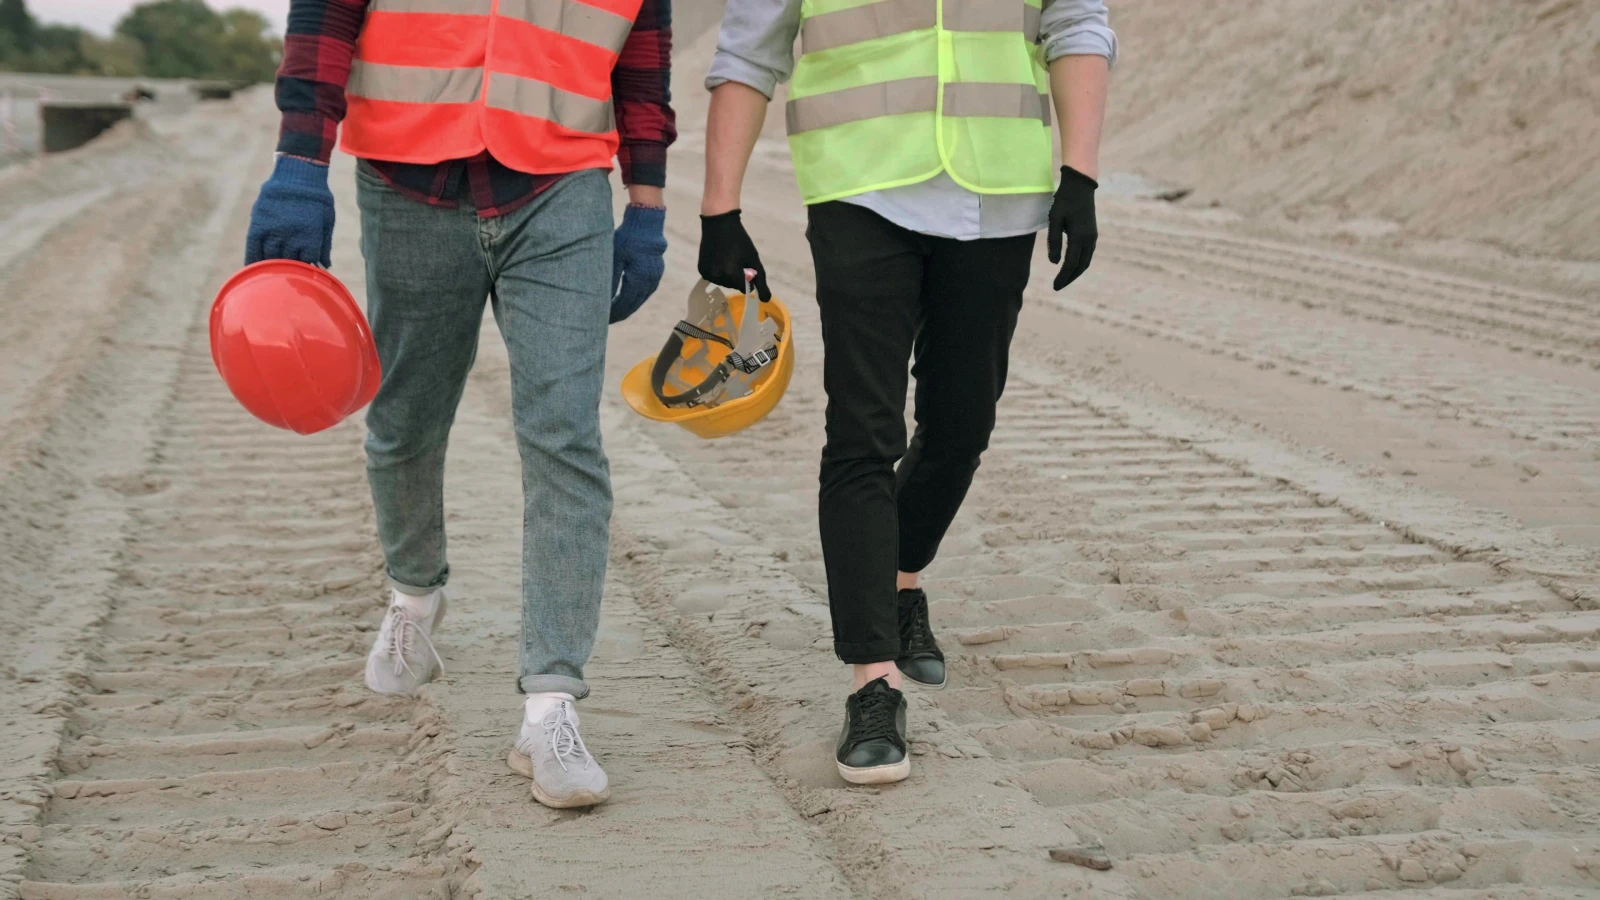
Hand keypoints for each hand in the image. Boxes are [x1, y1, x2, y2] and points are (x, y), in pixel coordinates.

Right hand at [245, 155, 334, 267]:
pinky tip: (254, 269)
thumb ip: (325, 244)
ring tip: (273, 274)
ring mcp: (274, 230)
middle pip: (288, 263)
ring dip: (272, 267)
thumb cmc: (317, 199)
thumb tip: (325, 267)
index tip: (306, 271)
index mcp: (311, 236)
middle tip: (289, 274)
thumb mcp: (327, 221)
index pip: (307, 263)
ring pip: (270, 257)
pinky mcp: (259, 223)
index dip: (307, 268)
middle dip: (290, 269)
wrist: (298, 174)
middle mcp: (291, 236)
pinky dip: (253, 259)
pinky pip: (253, 246)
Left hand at [610, 204, 667, 323]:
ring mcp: (655, 277)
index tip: (603, 318)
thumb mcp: (614, 257)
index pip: (624, 303)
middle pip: (633, 304)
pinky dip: (637, 298)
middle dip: (620, 313)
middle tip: (608, 320)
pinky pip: (646, 291)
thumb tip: (603, 299)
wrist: (646, 223)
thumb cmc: (627, 238)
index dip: (613, 312)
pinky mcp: (657, 272)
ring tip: (617, 313)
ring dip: (629, 307)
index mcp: (638, 279)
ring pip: (641, 299)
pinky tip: (630, 300)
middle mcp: (649, 282)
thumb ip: (610, 279)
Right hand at [698, 209, 770, 299]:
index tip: (746, 266)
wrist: (719, 223)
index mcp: (732, 274)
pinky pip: (713, 277)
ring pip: (723, 282)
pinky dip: (718, 272)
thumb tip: (765, 299)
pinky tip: (718, 258)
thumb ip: (760, 280)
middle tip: (736, 259)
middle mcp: (718, 277)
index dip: (748, 278)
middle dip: (737, 276)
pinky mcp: (701, 270)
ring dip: (727, 275)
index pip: (745, 288)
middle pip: (734, 286)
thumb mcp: (753, 259)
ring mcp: (708, 274)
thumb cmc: (740, 240)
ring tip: (727, 258)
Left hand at [1047, 165, 1097, 289]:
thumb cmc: (1064, 200)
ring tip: (1064, 279)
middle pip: (1080, 266)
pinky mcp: (1092, 233)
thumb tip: (1054, 263)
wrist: (1081, 185)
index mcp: (1079, 237)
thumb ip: (1054, 241)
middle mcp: (1089, 239)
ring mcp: (1093, 237)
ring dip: (1075, 272)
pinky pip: (1088, 254)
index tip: (1054, 287)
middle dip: (1069, 278)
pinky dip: (1080, 264)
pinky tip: (1072, 266)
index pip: (1070, 264)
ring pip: (1086, 262)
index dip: (1062, 277)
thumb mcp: (1054, 219)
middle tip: (1057, 287)